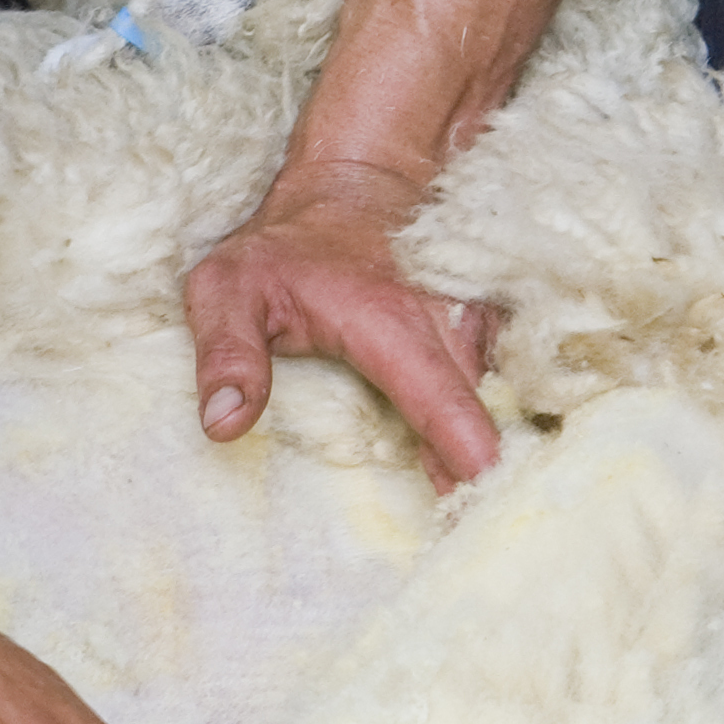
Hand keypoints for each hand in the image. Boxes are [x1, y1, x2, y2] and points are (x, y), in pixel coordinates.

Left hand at [183, 161, 499, 486]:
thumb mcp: (228, 286)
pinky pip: (501, 392)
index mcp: (386, 320)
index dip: (462, 444)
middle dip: (490, 477)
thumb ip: (226, 351)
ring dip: (492, 458)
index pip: (435, 392)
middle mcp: (445, 325)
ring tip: (484, 518)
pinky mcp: (486, 338)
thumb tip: (222, 425)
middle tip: (478, 539)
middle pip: (483, 411)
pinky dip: (491, 432)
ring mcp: (475, 330)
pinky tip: (486, 481)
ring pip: (499, 401)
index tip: (483, 488)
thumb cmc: (285, 247)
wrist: (357, 183)